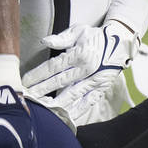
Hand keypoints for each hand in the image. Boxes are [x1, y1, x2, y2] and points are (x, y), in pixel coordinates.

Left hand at [23, 21, 138, 100]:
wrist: (121, 42)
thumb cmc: (96, 36)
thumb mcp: (79, 31)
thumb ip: (61, 38)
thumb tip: (44, 40)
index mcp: (80, 53)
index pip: (54, 67)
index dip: (38, 75)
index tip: (25, 82)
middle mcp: (87, 68)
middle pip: (59, 82)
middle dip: (41, 91)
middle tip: (28, 98)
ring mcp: (95, 80)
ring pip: (72, 95)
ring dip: (56, 103)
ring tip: (42, 109)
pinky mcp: (101, 89)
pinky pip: (87, 102)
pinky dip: (76, 111)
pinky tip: (65, 117)